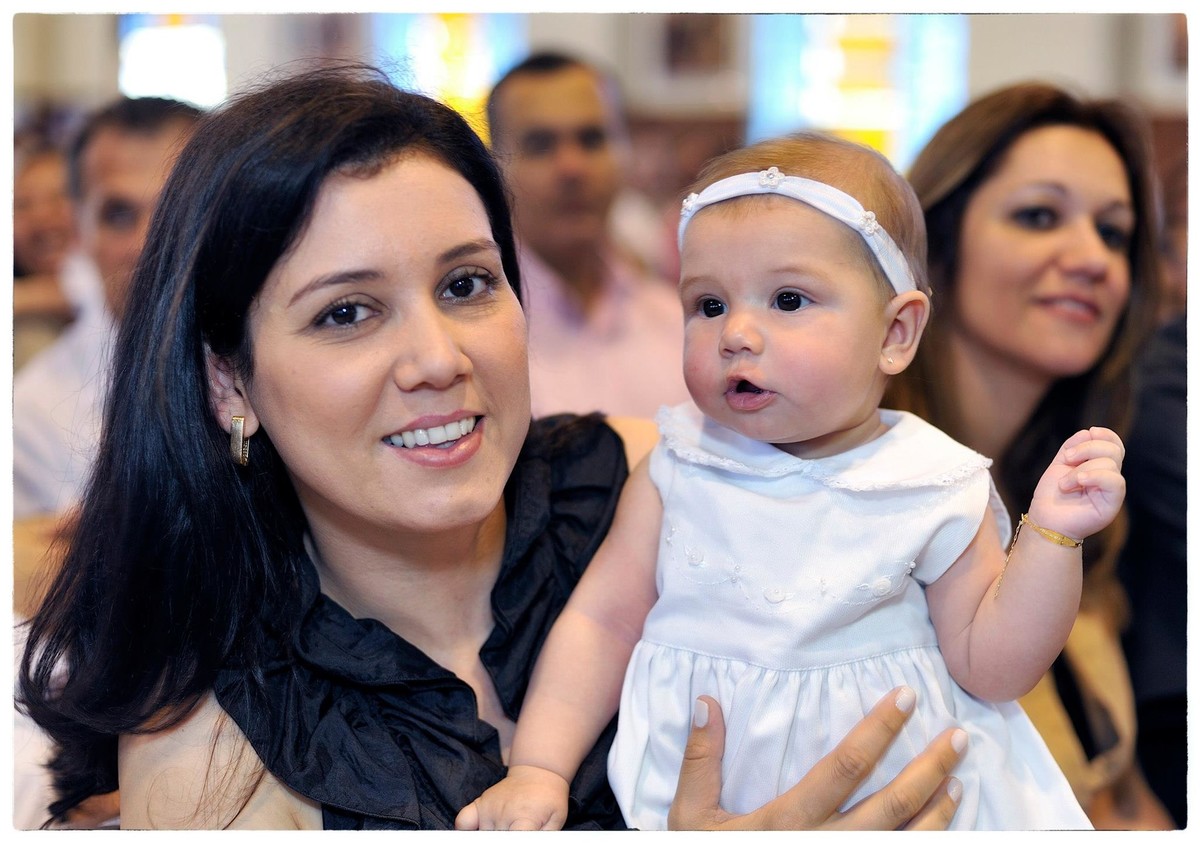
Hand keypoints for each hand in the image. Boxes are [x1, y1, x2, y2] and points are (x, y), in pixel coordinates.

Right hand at [454, 764, 569, 830]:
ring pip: (482, 835)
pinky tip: (479, 831)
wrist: (538, 773)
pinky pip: (462, 821)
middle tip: (514, 830)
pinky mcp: (480, 803)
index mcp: (525, 817)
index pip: (513, 840)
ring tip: (507, 828)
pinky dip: (465, 830)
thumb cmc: (549, 800)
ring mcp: (489, 807)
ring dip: (493, 835)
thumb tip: (533, 841)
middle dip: (505, 838)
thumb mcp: (556, 820)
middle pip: (496, 839)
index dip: (514, 842)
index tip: (514, 840)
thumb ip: (544, 836)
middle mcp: (503, 812)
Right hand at [668, 687, 964, 829]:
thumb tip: (706, 702)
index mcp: (787, 822)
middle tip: (959, 736)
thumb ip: (700, 761)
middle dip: (928, 768)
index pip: (844, 767)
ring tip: (959, 778)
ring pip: (906, 842)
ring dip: (937, 811)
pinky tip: (945, 824)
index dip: (879, 730)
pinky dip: (928, 842)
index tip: (906, 697)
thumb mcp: (690, 818)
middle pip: (891, 806)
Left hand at [1029, 427, 1125, 541]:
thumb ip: (1074, 446)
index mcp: (1099, 466)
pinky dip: (1095, 476)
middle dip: (1086, 448)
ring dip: (1080, 469)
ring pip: (1109, 463)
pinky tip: (1079, 481)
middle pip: (1113, 450)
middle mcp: (1108, 477)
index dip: (1107, 435)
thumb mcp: (1060, 464)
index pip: (1114, 445)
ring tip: (1064, 484)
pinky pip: (1115, 481)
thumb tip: (1090, 432)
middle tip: (1066, 459)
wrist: (1046, 520)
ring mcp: (1112, 490)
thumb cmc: (1052, 495)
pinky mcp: (1112, 503)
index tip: (1091, 432)